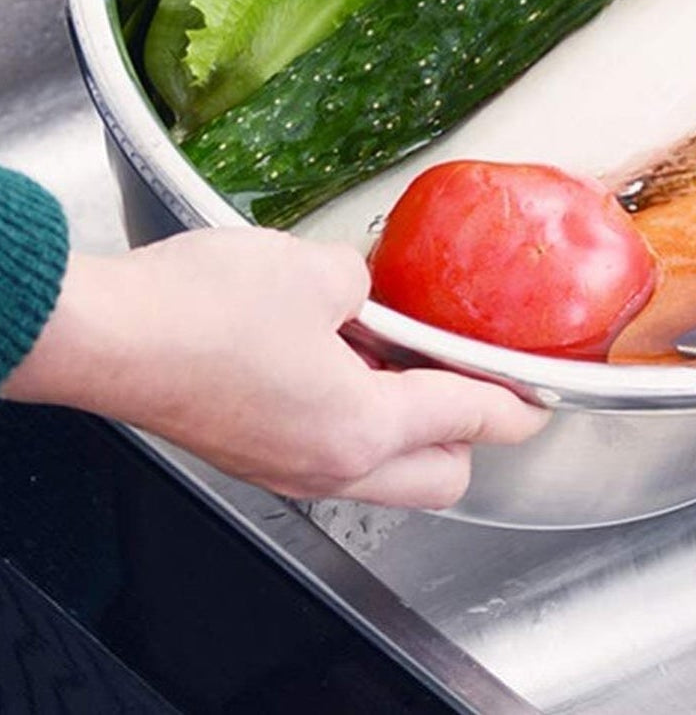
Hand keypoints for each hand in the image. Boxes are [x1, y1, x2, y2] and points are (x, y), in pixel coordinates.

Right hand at [3, 227, 546, 506]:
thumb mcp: (315, 270)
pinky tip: (340, 358)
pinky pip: (333, 454)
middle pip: (440, 476)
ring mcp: (288, 469)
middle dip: (471, 432)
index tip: (539, 396)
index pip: (470, 420)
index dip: (517, 403)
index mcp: (365, 426)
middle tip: (475, 374)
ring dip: (409, 426)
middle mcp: (332, 466)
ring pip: (384, 473)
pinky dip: (356, 419)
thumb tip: (367, 288)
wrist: (107, 337)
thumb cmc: (203, 311)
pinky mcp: (254, 455)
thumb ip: (368, 282)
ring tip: (403, 355)